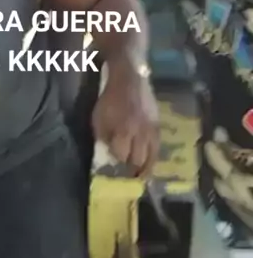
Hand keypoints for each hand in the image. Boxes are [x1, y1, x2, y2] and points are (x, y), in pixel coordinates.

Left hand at [92, 58, 159, 175]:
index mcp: (123, 129)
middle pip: (137, 159)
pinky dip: (154, 158)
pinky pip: (158, 147)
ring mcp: (151, 129)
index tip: (113, 165)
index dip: (117, 161)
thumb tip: (110, 153)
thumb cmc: (110, 99)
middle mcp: (140, 132)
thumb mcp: (98, 117)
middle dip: (131, 169)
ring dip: (145, 169)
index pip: (121, 155)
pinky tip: (149, 165)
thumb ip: (102, 137)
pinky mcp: (158, 125)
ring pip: (151, 157)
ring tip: (140, 178)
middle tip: (127, 176)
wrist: (129, 78)